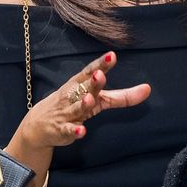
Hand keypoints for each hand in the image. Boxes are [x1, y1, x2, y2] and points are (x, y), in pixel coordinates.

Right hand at [20, 52, 149, 149]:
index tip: (111, 56)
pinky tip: (82, 131)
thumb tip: (147, 89)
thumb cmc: (73, 104)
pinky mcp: (63, 130)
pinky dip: (75, 131)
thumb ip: (122, 96)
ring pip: (76, 108)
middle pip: (84, 88)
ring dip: (83, 104)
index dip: (101, 64)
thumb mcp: (98, 98)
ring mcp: (67, 113)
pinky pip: (69, 130)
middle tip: (100, 74)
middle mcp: (74, 96)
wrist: (39, 125)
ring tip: (90, 99)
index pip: (91, 71)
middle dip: (92, 82)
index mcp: (80, 84)